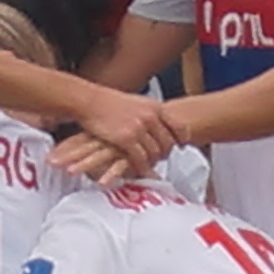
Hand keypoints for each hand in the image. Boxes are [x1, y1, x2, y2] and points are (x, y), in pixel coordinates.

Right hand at [65, 81, 179, 180]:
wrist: (90, 101)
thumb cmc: (110, 102)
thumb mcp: (137, 102)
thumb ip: (151, 113)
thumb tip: (159, 123)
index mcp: (155, 107)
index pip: (179, 126)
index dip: (183, 138)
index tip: (182, 146)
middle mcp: (151, 117)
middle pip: (168, 143)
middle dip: (166, 154)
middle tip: (162, 159)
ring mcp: (139, 129)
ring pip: (155, 153)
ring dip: (153, 162)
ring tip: (150, 167)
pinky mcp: (126, 139)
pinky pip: (141, 159)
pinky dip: (142, 168)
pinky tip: (140, 172)